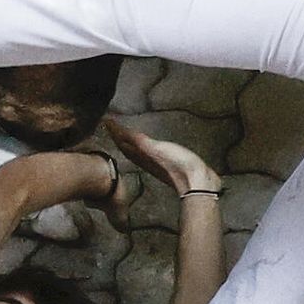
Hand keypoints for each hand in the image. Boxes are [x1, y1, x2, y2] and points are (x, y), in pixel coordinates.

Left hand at [104, 118, 220, 194]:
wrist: (196, 183)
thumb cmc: (179, 165)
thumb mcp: (158, 150)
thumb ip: (142, 143)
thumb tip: (124, 133)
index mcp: (142, 156)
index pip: (123, 141)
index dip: (114, 131)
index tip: (106, 120)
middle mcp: (145, 159)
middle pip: (126, 146)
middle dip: (118, 136)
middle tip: (110, 124)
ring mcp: (154, 163)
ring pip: (135, 150)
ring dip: (127, 141)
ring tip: (123, 133)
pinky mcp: (165, 164)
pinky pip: (146, 152)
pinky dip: (141, 146)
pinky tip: (145, 146)